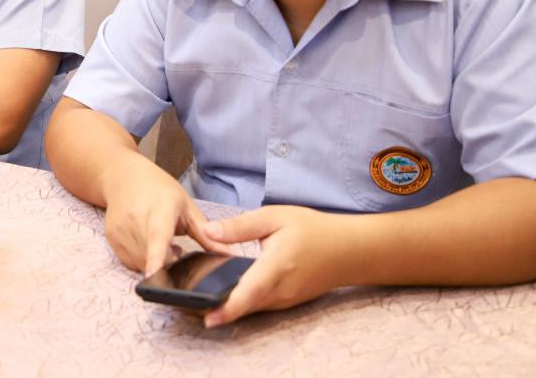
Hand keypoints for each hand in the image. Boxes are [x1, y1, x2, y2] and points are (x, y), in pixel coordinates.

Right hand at [102, 157, 228, 276]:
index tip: (156, 276)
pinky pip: (130, 262)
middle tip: (178, 250)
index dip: (157, 259)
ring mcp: (120, 230)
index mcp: (160, 210)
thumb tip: (229, 255)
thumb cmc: (159, 189)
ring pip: (140, 264)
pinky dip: (142, 260)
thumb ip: (207, 235)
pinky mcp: (111, 239)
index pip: (158, 238)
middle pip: (152, 258)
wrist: (123, 176)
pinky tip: (148, 245)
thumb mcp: (187, 207)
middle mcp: (136, 220)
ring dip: (155, 264)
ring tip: (163, 244)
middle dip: (168, 263)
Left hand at [201, 205, 353, 326]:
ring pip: (251, 308)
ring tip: (199, 303)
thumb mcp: (275, 217)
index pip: (249, 291)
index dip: (228, 308)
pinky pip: (260, 306)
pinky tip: (224, 297)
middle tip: (187, 308)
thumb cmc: (312, 230)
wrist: (348, 250)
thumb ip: (240, 226)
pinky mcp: (286, 302)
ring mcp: (285, 300)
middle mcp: (281, 289)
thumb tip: (209, 232)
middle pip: (245, 306)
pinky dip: (242, 304)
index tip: (207, 318)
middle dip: (217, 310)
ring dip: (228, 309)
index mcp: (276, 266)